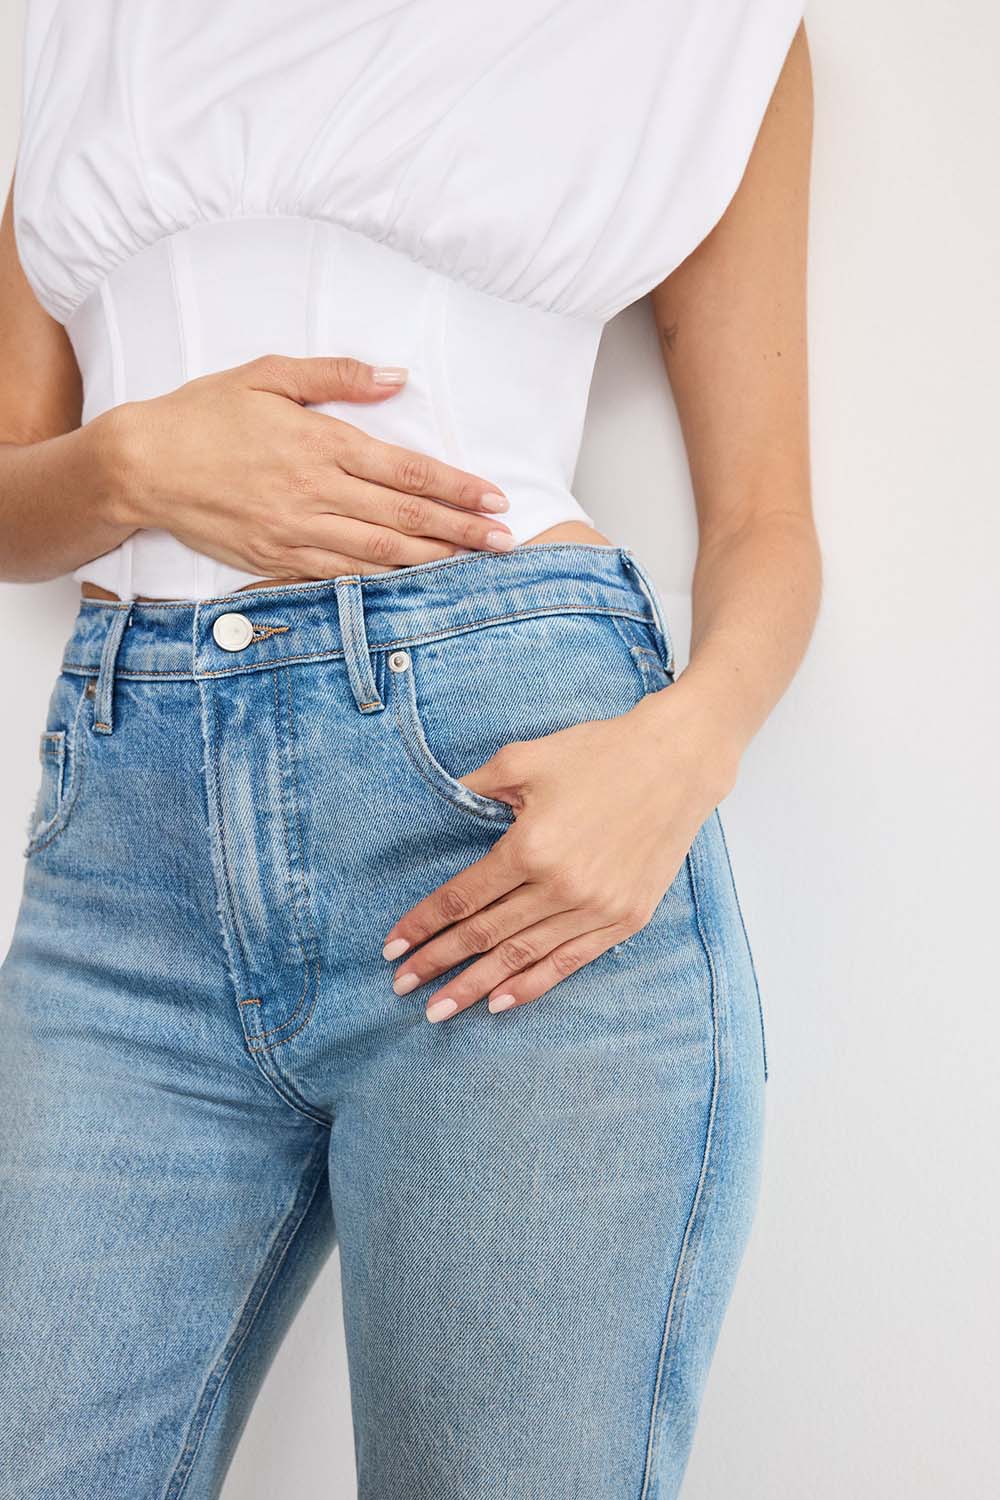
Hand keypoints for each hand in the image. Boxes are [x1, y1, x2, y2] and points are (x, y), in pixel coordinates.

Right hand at [102, 354, 513, 577]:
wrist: (144, 464)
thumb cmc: (205, 413)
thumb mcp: (269, 373)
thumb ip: (338, 375)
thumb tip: (397, 376)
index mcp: (321, 443)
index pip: (407, 469)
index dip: (457, 487)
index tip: (494, 498)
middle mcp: (316, 492)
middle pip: (405, 516)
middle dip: (462, 531)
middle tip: (505, 542)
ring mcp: (298, 532)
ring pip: (380, 552)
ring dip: (433, 561)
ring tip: (474, 565)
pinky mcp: (278, 559)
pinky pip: (342, 575)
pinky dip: (383, 579)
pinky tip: (413, 582)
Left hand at [381, 685, 740, 1020]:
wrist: (678, 761)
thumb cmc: (599, 753)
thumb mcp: (525, 758)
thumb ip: (477, 787)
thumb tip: (441, 804)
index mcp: (530, 846)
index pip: (462, 897)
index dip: (423, 924)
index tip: (392, 945)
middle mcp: (561, 886)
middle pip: (484, 934)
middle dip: (437, 963)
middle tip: (400, 986)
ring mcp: (596, 907)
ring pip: (522, 956)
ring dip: (475, 986)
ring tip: (438, 1011)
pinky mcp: (625, 918)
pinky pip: (570, 961)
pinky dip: (533, 985)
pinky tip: (499, 1003)